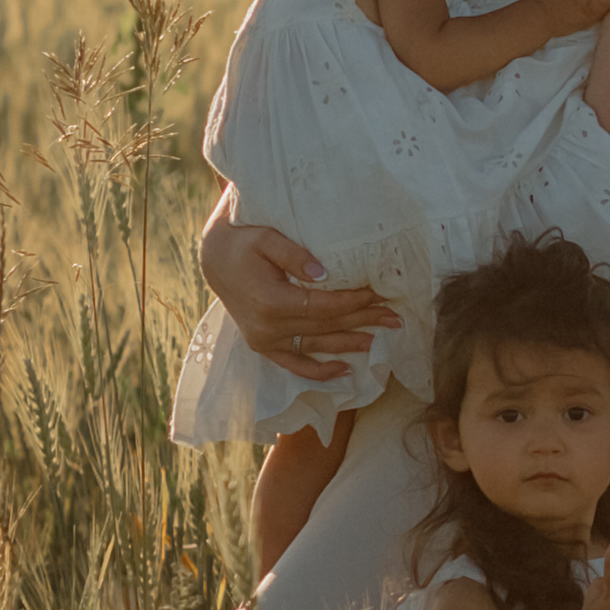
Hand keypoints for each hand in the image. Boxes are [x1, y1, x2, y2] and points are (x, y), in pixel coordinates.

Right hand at [200, 195, 398, 382]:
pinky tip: (345, 370)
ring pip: (317, 346)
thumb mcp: (265, 238)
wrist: (214, 260)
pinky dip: (320, 371)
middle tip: (395, 317)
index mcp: (270, 302)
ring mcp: (265, 341)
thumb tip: (324, 273)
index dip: (354, 301)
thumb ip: (293, 254)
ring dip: (351, 343)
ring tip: (381, 339)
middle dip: (362, 320)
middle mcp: (268, 329)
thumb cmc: (242, 242)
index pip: (324, 306)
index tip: (380, 293)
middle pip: (326, 326)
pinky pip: (295, 364)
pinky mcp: (264, 346)